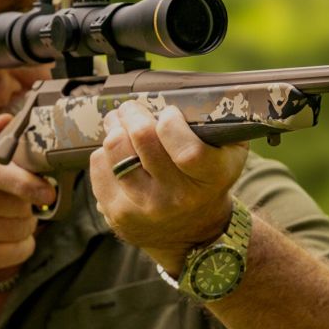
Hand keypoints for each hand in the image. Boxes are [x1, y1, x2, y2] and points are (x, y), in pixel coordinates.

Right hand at [0, 113, 56, 275]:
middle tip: (26, 197)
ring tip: (15, 213)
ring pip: (18, 229)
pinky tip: (11, 234)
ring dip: (26, 222)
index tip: (47, 189)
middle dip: (29, 201)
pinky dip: (21, 245)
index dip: (28, 182)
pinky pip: (11, 254)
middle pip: (15, 204)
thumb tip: (10, 123)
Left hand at [89, 101, 248, 272]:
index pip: (187, 150)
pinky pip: (98, 165)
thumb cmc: (208, 180)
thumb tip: (187, 96)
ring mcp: (146, 207)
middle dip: (133, 113)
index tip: (168, 114)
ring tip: (119, 124)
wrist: (193, 232)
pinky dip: (105, 153)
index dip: (171, 122)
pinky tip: (118, 156)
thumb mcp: (230, 154)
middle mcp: (178, 198)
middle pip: (142, 138)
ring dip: (114, 128)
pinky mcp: (118, 213)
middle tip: (133, 109)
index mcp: (210, 178)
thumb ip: (218, 124)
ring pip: (114, 148)